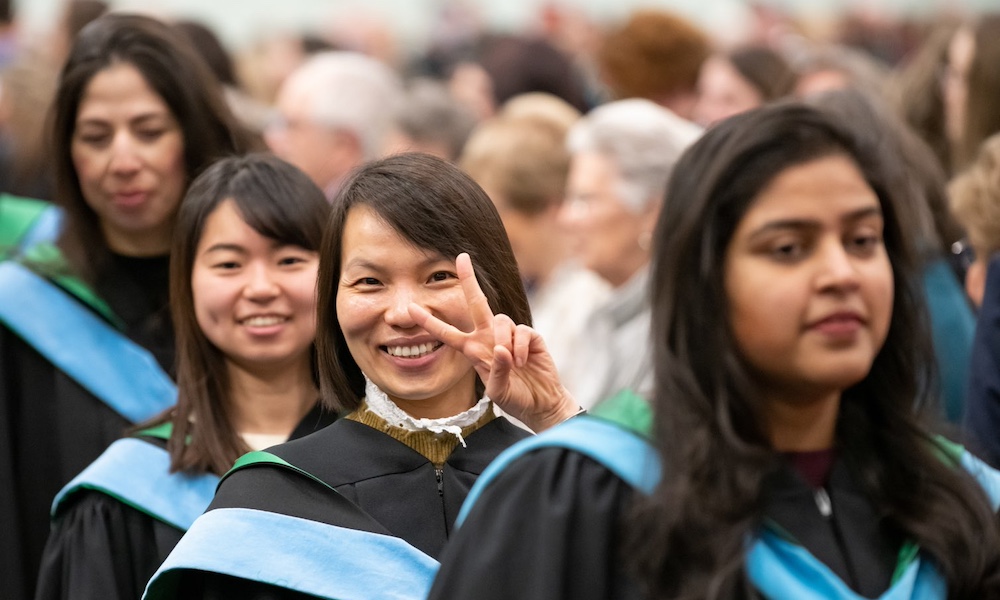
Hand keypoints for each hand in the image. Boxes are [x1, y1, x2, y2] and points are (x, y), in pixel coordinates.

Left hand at [408, 253, 579, 431]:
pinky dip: (520, 347)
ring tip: (514, 364)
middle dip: (469, 280)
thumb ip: (496, 372)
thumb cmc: (515, 399)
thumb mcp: (498, 392)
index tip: (412, 308)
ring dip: (504, 341)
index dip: (430, 321)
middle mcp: (489, 337)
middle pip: (476, 303)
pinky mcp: (529, 336)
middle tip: (462, 258)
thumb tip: (500, 349)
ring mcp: (509, 335)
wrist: (541, 403)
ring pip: (500, 320)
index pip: (447, 333)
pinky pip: (520, 331)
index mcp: (473, 350)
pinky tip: (522, 361)